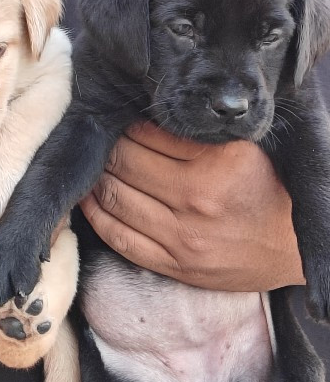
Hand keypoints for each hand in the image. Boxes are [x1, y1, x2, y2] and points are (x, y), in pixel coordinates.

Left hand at [80, 122, 304, 291]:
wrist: (293, 249)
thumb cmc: (267, 192)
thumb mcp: (244, 150)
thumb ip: (197, 135)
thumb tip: (143, 117)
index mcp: (220, 161)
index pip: (150, 133)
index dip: (128, 124)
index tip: (120, 121)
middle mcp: (199, 198)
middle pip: (126, 163)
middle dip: (107, 148)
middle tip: (100, 141)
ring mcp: (183, 236)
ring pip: (115, 198)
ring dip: (96, 178)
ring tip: (93, 167)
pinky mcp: (174, 264)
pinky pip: (119, 237)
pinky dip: (96, 215)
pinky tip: (88, 200)